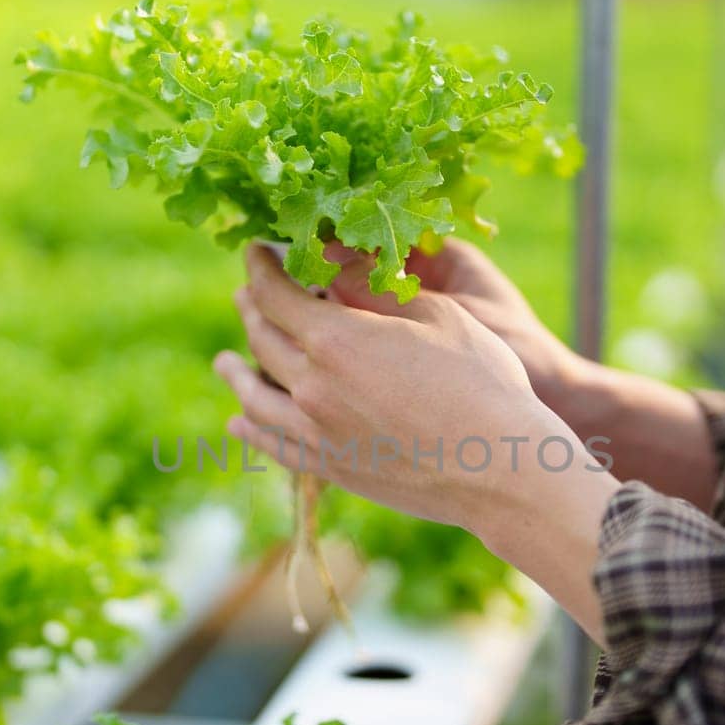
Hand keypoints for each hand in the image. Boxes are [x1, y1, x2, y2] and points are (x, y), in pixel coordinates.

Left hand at [213, 245, 618, 637]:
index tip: (256, 255)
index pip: (276, 295)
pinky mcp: (330, 469)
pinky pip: (273, 444)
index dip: (260, 270)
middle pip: (262, 341)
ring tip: (224, 364)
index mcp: (335, 339)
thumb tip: (335, 269)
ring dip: (237, 374)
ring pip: (256, 397)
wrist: (499, 469)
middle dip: (252, 311)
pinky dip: (251, 429)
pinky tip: (240, 423)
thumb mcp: (436, 315)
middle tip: (248, 297)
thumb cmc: (481, 382)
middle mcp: (312, 386)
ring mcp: (316, 433)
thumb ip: (375, 292)